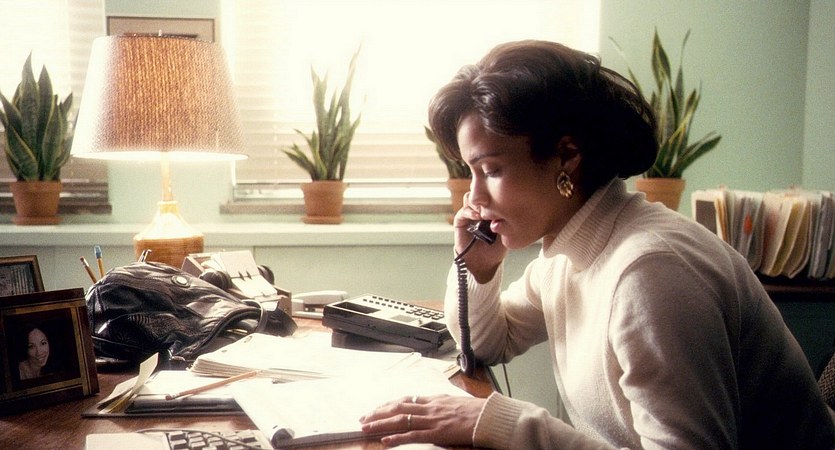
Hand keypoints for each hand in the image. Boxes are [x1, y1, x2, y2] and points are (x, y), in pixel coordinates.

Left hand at [359, 394, 485, 447]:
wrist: (489, 416)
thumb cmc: (477, 410)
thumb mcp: (456, 402)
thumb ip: (441, 403)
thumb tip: (432, 403)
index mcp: (434, 399)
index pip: (406, 400)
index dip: (389, 404)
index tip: (377, 408)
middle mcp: (430, 407)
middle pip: (398, 407)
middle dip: (378, 412)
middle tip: (363, 417)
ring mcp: (432, 420)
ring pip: (400, 420)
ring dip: (380, 424)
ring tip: (366, 427)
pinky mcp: (437, 433)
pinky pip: (412, 436)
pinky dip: (397, 438)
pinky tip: (385, 441)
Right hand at [453, 193, 506, 282]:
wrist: (484, 263)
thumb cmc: (497, 248)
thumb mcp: (506, 230)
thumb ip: (505, 217)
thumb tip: (508, 203)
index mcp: (490, 209)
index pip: (489, 192)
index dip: (493, 191)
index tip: (502, 196)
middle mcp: (478, 209)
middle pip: (478, 191)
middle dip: (485, 193)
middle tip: (493, 201)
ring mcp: (469, 215)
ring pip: (470, 198)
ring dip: (477, 203)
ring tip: (485, 211)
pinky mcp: (460, 222)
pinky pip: (463, 212)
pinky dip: (470, 212)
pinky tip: (478, 217)